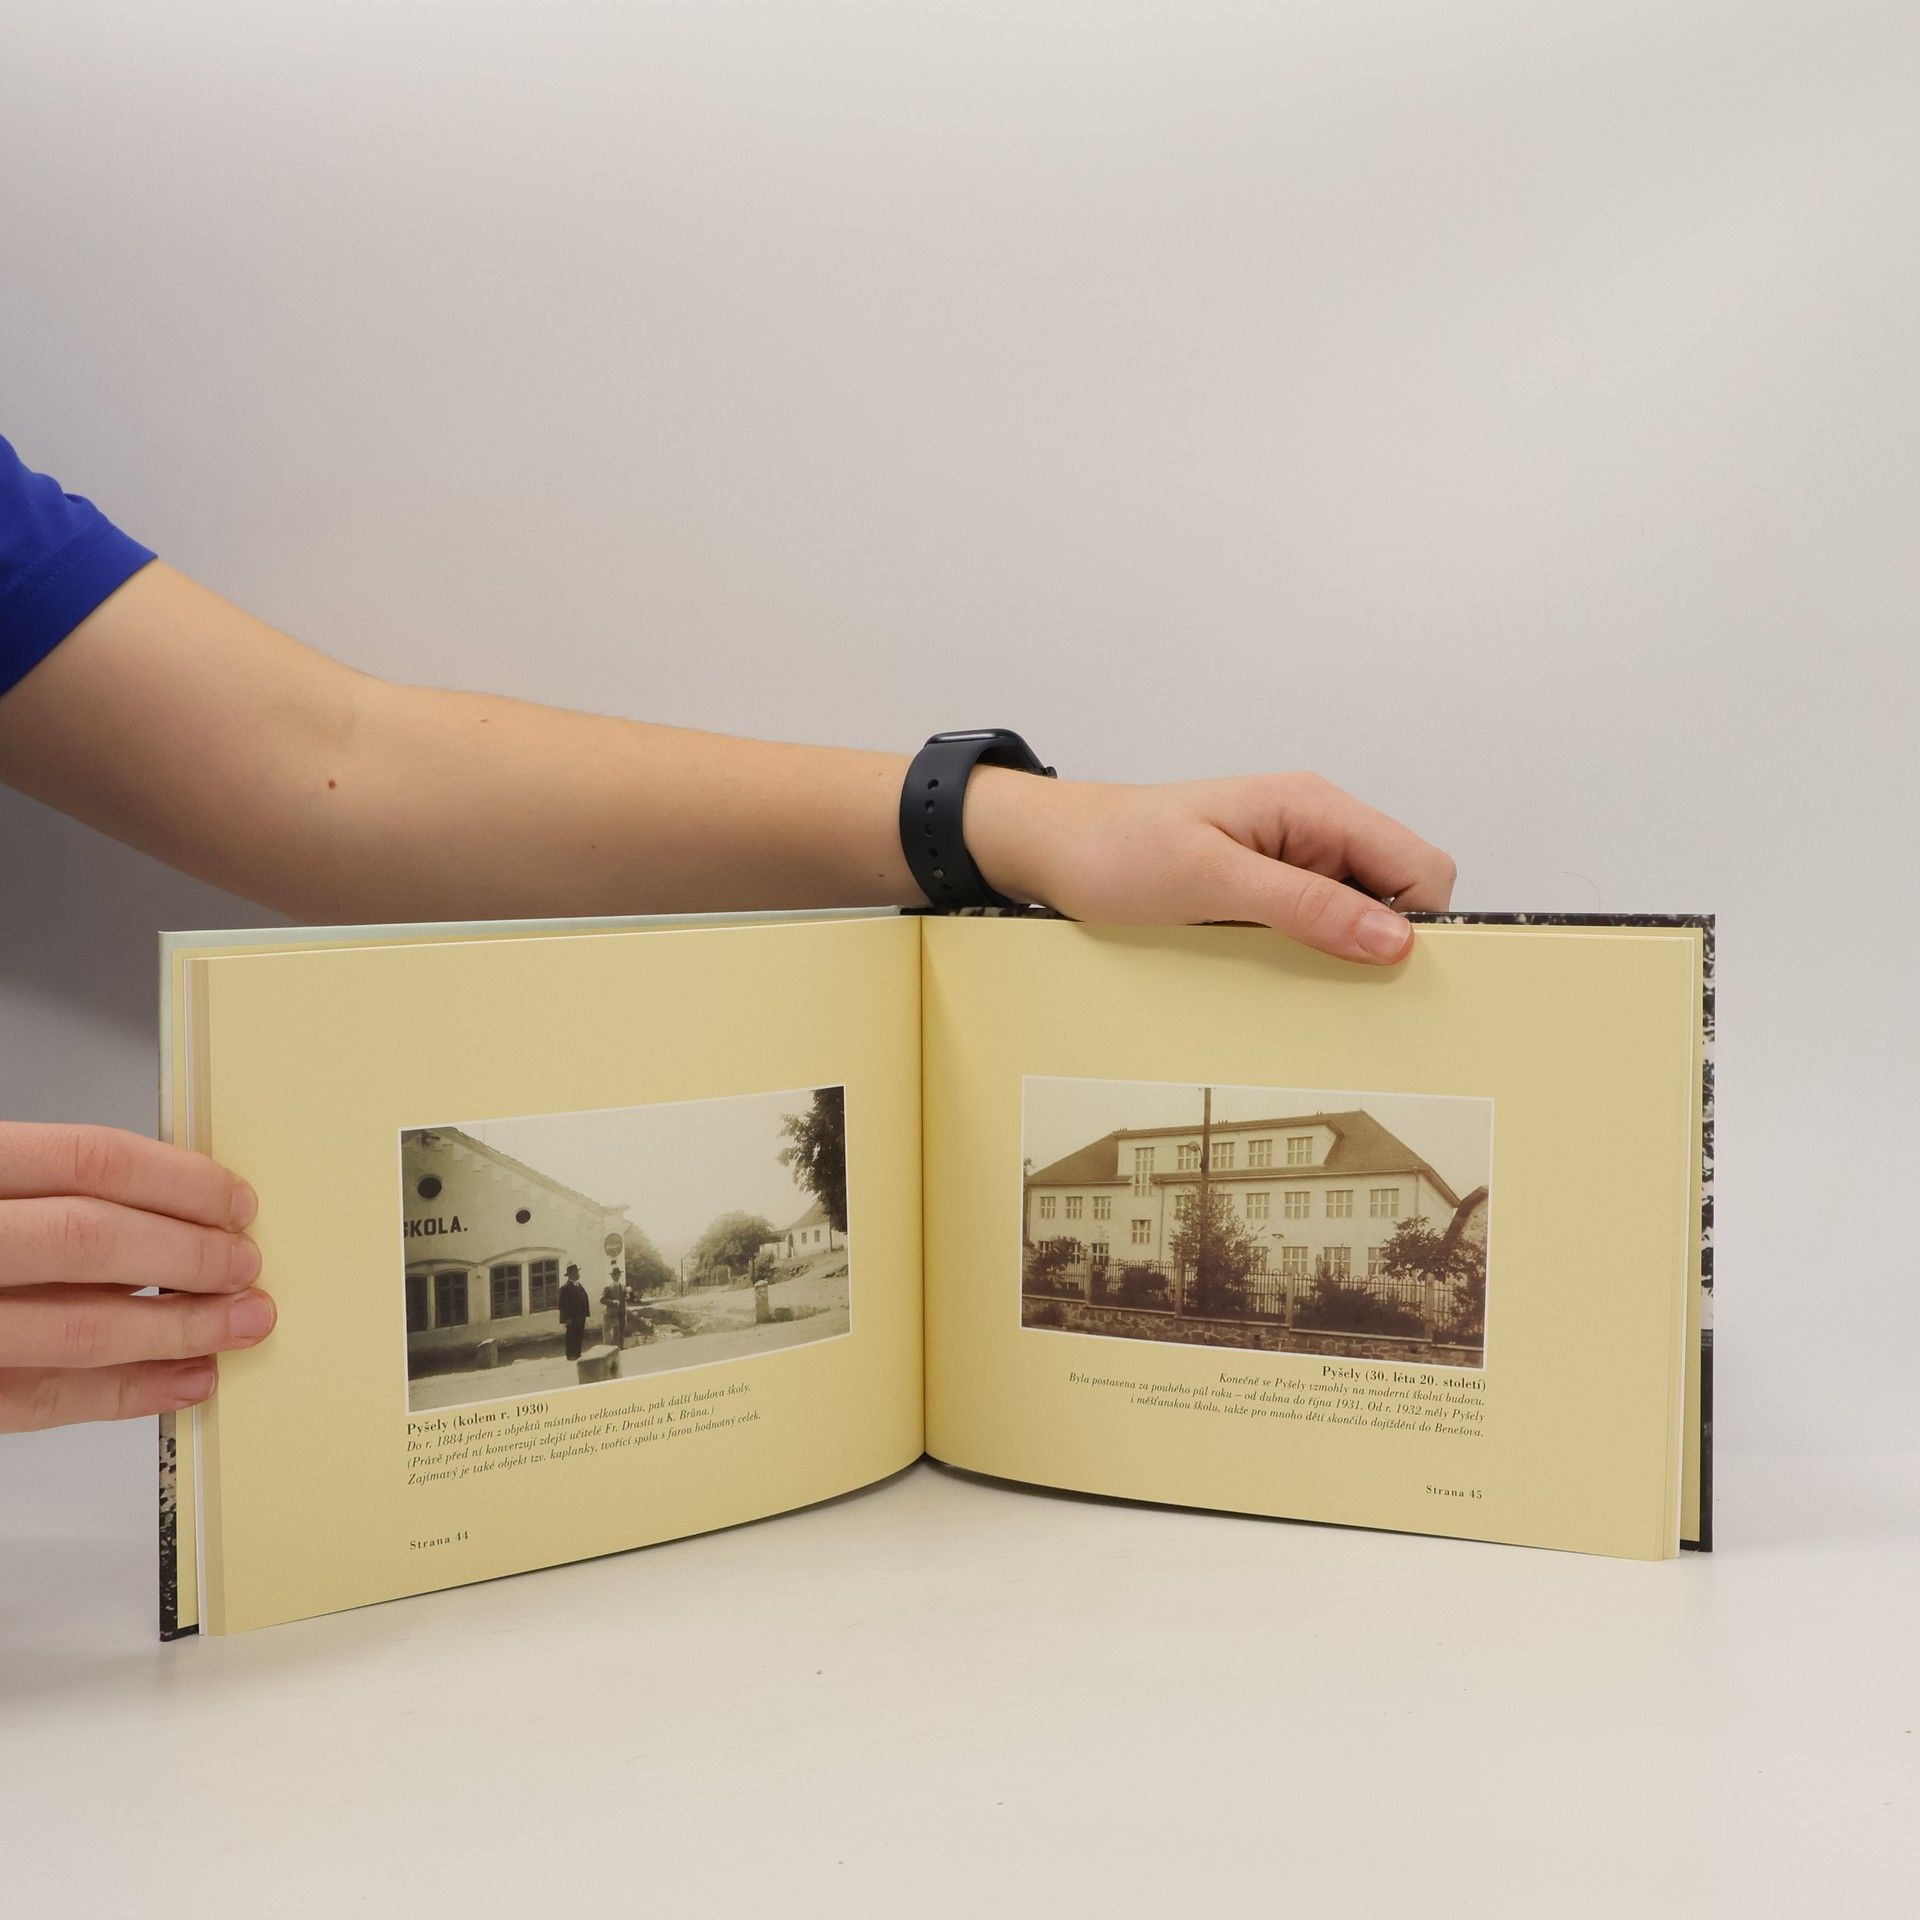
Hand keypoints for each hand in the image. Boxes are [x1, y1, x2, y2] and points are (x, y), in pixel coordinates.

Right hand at [0, 1123, 272, 1431]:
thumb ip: (48, 1186)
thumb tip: (173, 1203)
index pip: (92, 1161)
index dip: (180, 1182)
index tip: (237, 1202)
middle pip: (93, 1243)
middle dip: (190, 1258)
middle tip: (247, 1266)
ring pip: (78, 1330)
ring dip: (177, 1332)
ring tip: (239, 1325)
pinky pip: (43, 1399)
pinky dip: (127, 1394)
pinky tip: (183, 1381)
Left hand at [968, 769, 1455, 963]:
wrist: (1052, 848)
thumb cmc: (1118, 849)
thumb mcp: (1210, 880)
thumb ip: (1304, 905)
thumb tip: (1395, 939)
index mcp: (1315, 808)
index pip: (1420, 866)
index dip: (1421, 924)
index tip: (1387, 977)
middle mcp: (1315, 830)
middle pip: (1400, 895)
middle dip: (1385, 945)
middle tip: (1337, 989)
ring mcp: (1292, 862)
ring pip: (1360, 917)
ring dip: (1343, 955)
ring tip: (1294, 984)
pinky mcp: (1266, 892)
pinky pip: (1315, 928)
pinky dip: (1307, 957)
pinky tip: (1272, 976)